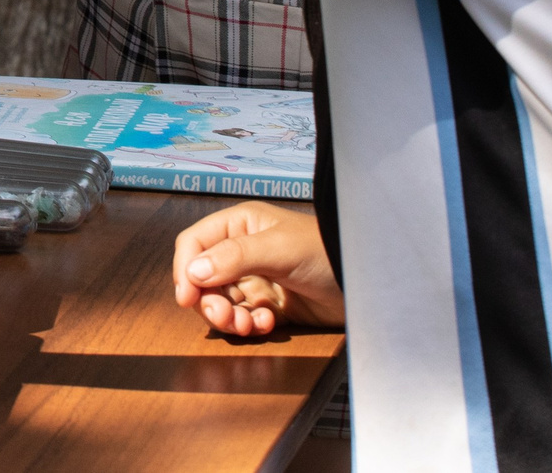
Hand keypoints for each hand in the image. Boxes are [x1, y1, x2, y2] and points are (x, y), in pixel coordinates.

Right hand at [172, 201, 343, 337]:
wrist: (365, 282)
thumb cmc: (324, 251)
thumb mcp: (277, 248)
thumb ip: (233, 257)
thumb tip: (192, 272)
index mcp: (239, 226)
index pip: (195, 244)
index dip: (185, 270)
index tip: (187, 298)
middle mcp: (242, 252)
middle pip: (203, 279)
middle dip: (209, 301)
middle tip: (224, 317)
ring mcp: (256, 280)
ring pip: (221, 303)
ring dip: (229, 318)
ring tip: (247, 325)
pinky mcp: (270, 306)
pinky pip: (244, 319)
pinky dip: (250, 325)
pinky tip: (268, 324)